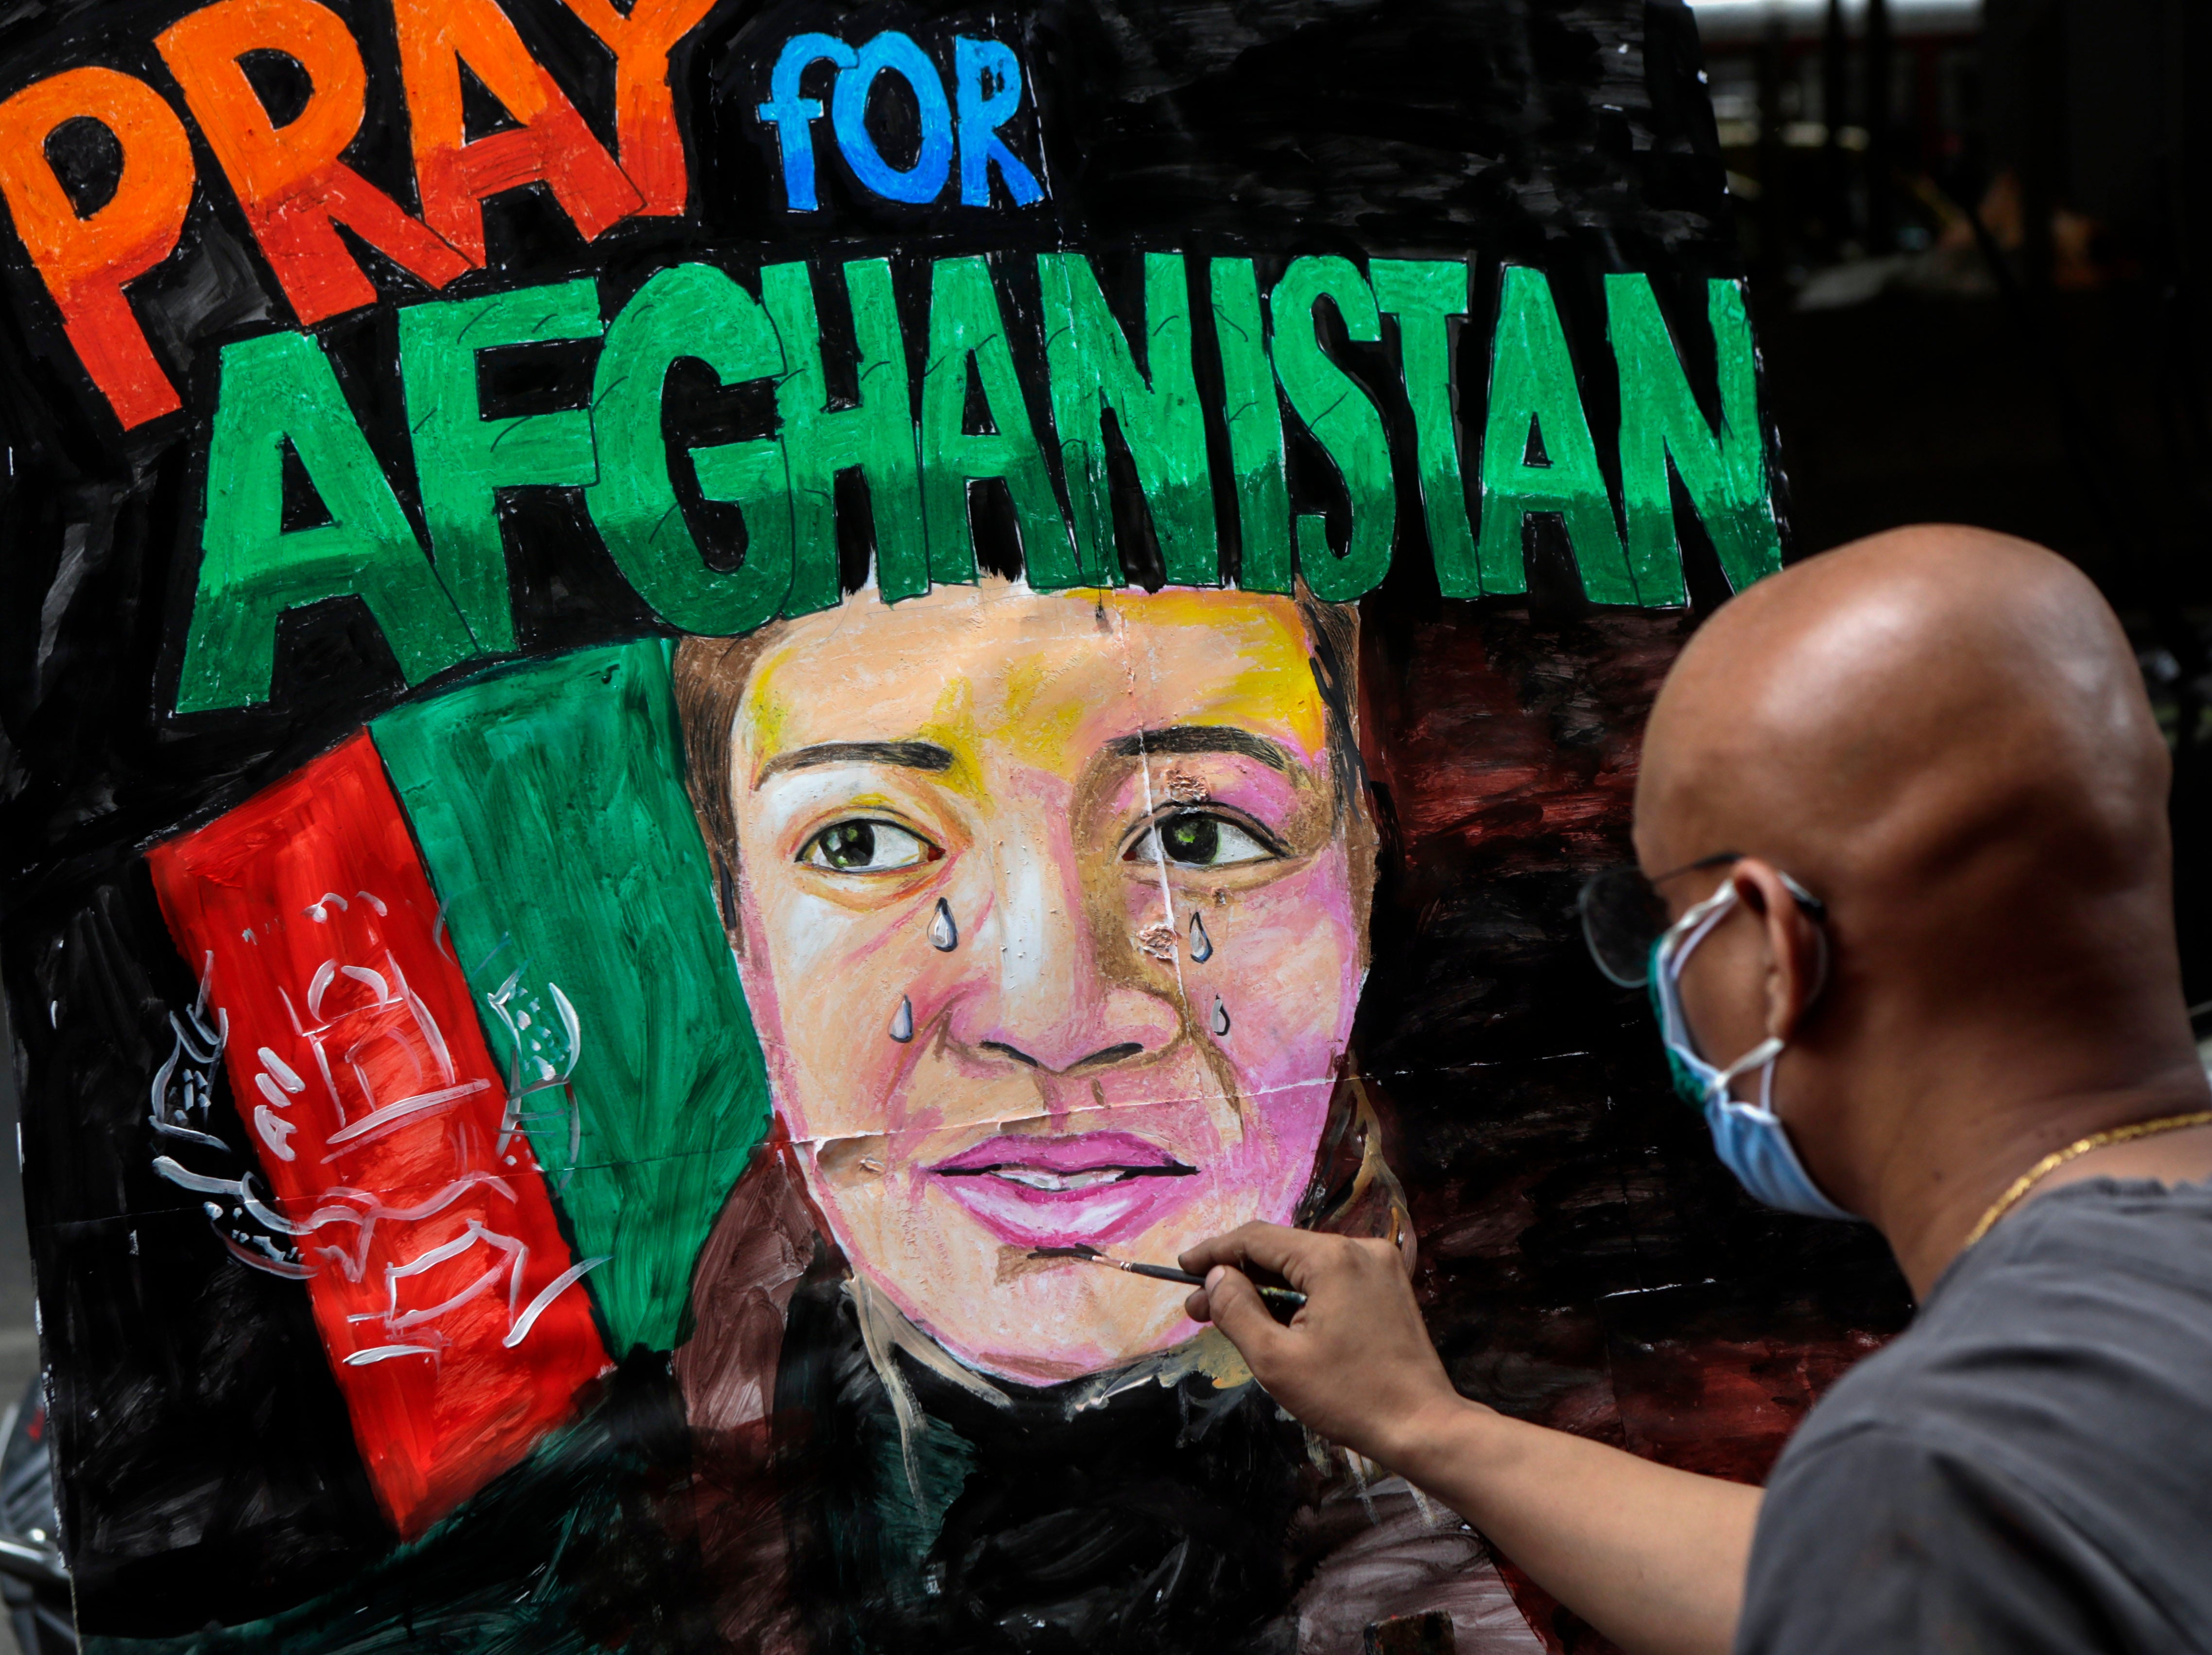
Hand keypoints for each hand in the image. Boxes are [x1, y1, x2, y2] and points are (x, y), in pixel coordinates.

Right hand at [1179, 1222, 1471, 1467]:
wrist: (1423, 1426)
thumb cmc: (1348, 1397)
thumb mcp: (1276, 1360)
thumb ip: (1238, 1311)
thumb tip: (1216, 1277)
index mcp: (1332, 1257)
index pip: (1257, 1238)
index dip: (1214, 1252)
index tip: (1182, 1268)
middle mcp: (1359, 1248)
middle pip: (1282, 1250)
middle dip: (1237, 1276)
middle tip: (1199, 1308)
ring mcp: (1379, 1266)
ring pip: (1305, 1265)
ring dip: (1266, 1288)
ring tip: (1230, 1317)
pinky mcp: (1389, 1287)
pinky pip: (1330, 1279)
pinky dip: (1299, 1294)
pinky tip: (1275, 1318)